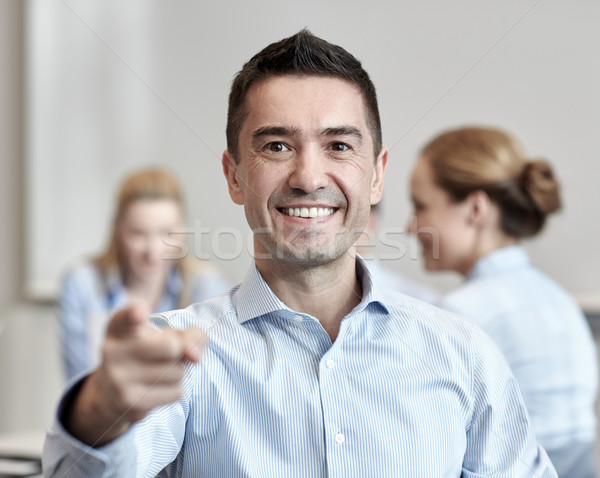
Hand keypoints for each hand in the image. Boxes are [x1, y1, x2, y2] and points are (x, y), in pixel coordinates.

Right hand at [65, 302, 205, 445]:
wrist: (110, 394)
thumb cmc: (146, 353)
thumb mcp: (165, 335)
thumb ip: (189, 335)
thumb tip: (195, 356)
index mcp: (119, 327)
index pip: (126, 317)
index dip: (135, 313)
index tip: (140, 313)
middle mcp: (113, 351)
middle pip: (171, 346)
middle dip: (179, 351)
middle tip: (165, 354)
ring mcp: (119, 379)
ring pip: (177, 372)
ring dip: (177, 372)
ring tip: (157, 371)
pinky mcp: (130, 403)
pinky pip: (176, 392)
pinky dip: (174, 390)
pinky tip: (155, 388)